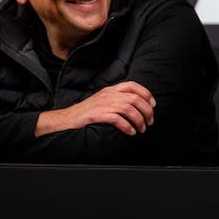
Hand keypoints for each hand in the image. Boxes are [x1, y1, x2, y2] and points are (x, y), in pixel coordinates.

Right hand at [35, 81, 155, 136]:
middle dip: (146, 111)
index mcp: (110, 90)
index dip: (146, 93)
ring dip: (139, 120)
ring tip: (141, 129)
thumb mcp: (102, 101)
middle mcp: (108, 95)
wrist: (66, 119)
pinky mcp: (97, 115)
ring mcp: (103, 104)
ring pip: (129, 108)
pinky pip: (117, 119)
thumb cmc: (86, 113)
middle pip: (134, 98)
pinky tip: (130, 132)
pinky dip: (127, 126)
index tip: (153, 104)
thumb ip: (116, 99)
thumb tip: (135, 106)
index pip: (132, 85)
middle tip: (150, 121)